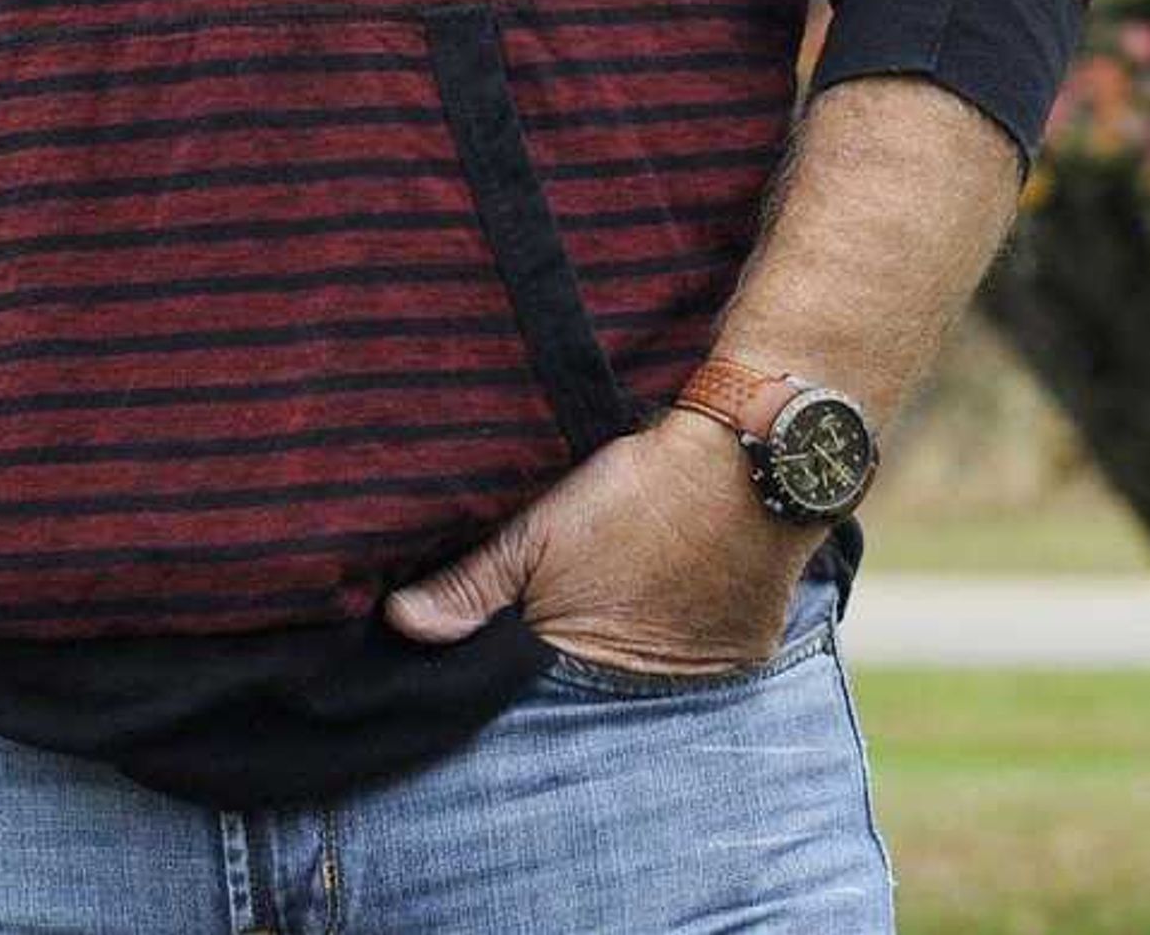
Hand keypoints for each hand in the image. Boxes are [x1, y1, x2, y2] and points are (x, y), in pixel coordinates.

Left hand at [378, 416, 814, 677]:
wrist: (743, 459)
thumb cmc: (635, 494)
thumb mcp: (540, 531)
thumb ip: (471, 585)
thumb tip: (400, 625)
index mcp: (590, 663)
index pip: (541, 689)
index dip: (526, 661)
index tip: (521, 633)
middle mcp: (652, 684)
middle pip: (601, 683)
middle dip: (581, 657)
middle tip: (582, 605)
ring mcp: (708, 669)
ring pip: (658, 671)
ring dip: (641, 643)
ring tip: (635, 594)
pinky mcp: (749, 647)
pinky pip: (710, 653)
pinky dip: (692, 631)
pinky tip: (681, 590)